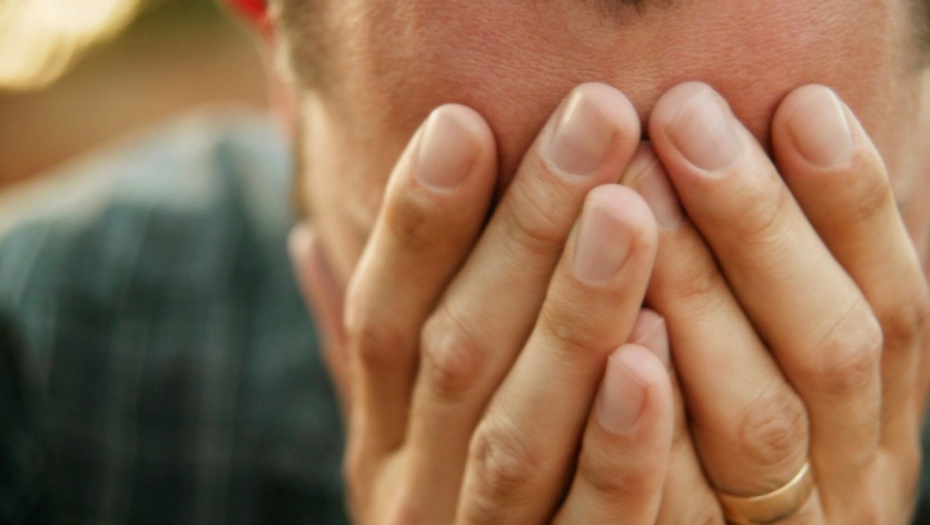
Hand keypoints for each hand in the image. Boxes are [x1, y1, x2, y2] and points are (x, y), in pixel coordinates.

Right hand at [291, 83, 679, 523]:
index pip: (382, 319)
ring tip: (626, 213)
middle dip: (522, 235)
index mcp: (382, 442)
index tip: (460, 123)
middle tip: (593, 124)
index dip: (415, 223)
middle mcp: (413, 492)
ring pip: (515, 432)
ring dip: (569, 320)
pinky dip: (618, 448)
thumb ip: (364, 352)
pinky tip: (652, 359)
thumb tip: (308, 238)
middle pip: (456, 354)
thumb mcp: (402, 443)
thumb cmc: (455, 518)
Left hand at [617, 82, 929, 523]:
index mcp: (876, 427)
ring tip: (631, 200)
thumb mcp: (775, 388)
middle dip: (759, 225)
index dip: (854, 205)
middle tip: (683, 121)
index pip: (896, 306)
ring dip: (702, 301)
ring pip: (760, 421)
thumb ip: (781, 306)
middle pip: (830, 346)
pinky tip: (623, 346)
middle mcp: (850, 481)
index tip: (800, 105)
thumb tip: (778, 162)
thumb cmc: (725, 473)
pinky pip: (679, 513)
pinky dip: (653, 432)